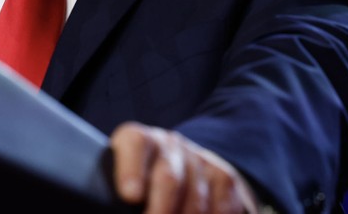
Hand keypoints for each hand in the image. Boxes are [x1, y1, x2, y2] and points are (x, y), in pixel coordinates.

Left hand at [109, 121, 258, 213]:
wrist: (184, 167)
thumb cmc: (142, 182)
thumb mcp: (126, 180)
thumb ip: (125, 190)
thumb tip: (123, 202)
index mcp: (139, 141)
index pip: (135, 143)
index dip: (131, 170)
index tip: (129, 196)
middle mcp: (170, 145)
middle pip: (168, 176)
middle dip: (161, 209)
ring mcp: (199, 160)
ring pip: (196, 198)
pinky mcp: (224, 178)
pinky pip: (222, 207)